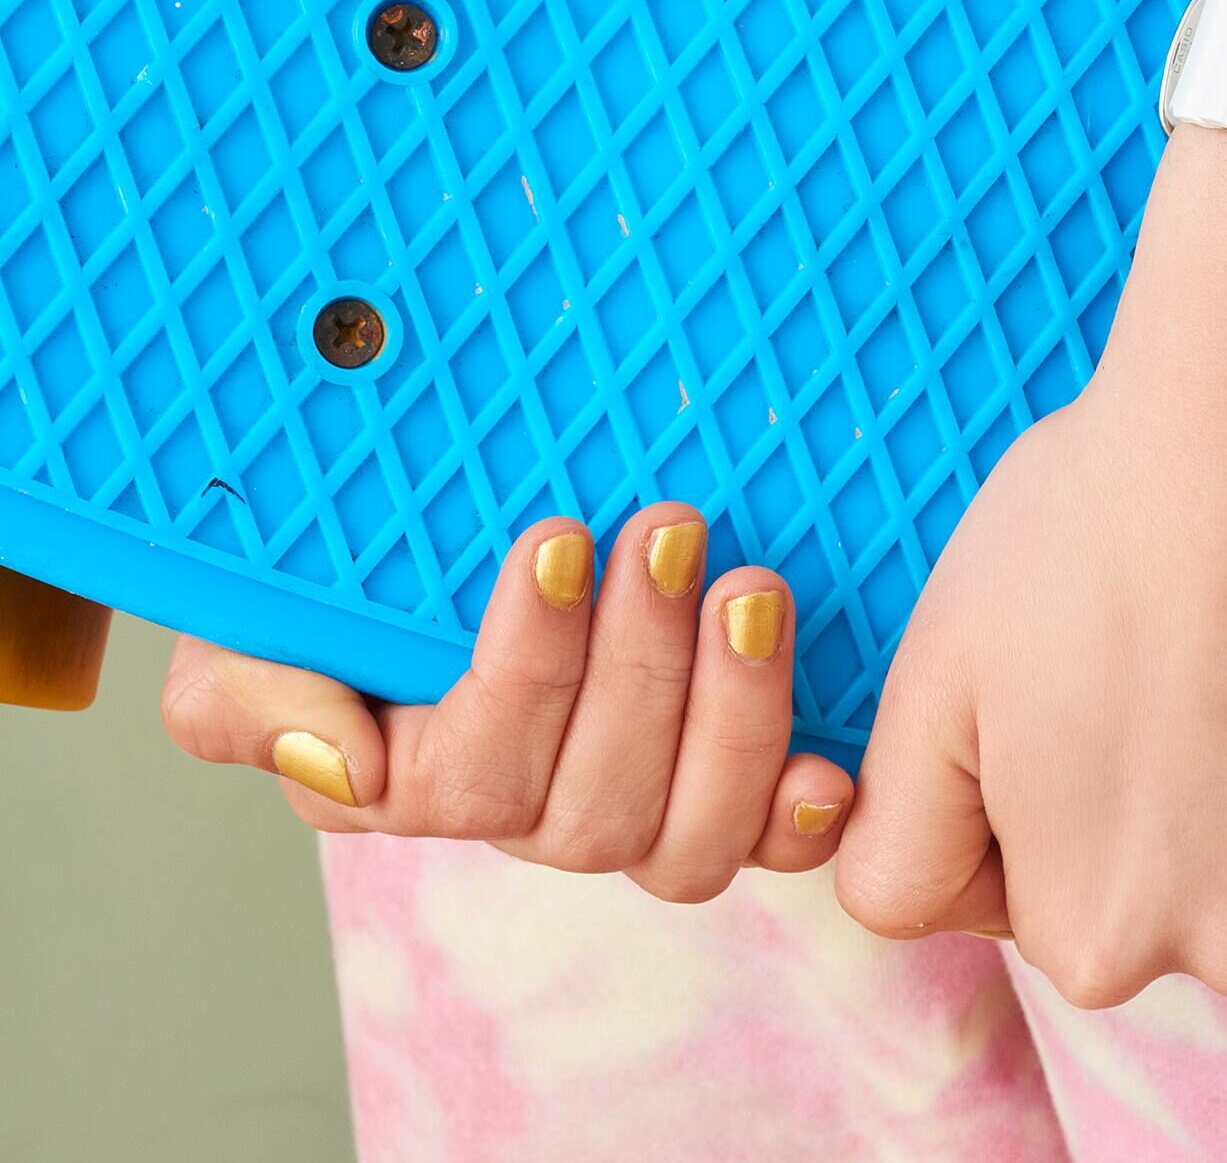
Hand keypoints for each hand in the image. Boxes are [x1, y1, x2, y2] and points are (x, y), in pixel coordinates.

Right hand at [159, 504, 852, 894]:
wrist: (449, 538)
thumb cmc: (352, 580)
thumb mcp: (255, 621)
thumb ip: (249, 696)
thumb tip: (346, 766)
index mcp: (415, 780)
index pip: (469, 775)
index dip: (525, 665)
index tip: (561, 536)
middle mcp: (529, 813)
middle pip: (592, 810)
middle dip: (640, 662)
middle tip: (670, 532)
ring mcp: (634, 809)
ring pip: (684, 835)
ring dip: (729, 713)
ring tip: (751, 590)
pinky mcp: (724, 790)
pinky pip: (766, 844)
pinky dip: (798, 816)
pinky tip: (826, 764)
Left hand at [836, 128, 1226, 1004]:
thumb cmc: (1098, 513)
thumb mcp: (936, 673)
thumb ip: (901, 839)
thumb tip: (922, 913)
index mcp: (1084, 930)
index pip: (1035, 910)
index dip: (1044, 797)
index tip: (1083, 695)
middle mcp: (1224, 958)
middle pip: (1174, 917)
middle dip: (1165, 821)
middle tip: (1181, 665)